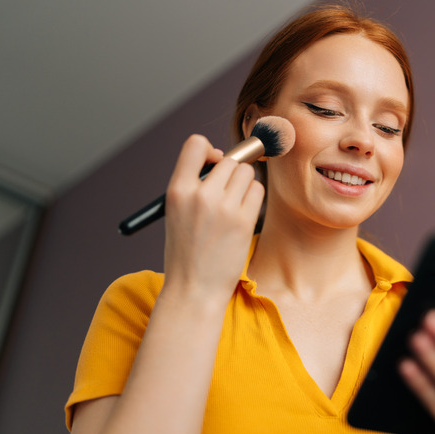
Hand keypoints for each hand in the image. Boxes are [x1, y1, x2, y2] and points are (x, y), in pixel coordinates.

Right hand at [162, 135, 263, 305]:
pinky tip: (243, 215)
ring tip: (233, 206)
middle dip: (232, 173)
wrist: (194, 289)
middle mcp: (200, 195)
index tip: (215, 162)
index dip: (210, 149)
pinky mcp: (244, 221)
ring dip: (245, 185)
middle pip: (230, 160)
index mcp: (177, 190)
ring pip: (247, 173)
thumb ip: (194, 184)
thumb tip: (225, 156)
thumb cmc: (187, 251)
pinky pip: (258, 191)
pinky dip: (254, 199)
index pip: (195, 144)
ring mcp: (223, 208)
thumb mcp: (177, 212)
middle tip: (227, 194)